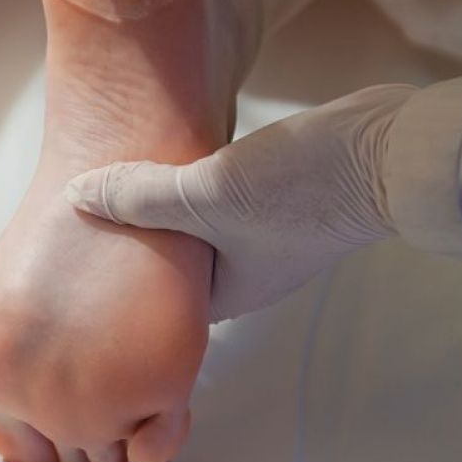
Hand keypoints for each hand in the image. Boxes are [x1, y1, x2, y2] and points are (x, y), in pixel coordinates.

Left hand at [66, 76, 461, 322]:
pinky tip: (177, 162)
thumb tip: (77, 196)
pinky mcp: (288, 201)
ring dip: (169, 215)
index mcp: (230, 293)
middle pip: (180, 270)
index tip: (82, 271)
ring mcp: (273, 239)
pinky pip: (227, 205)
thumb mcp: (203, 193)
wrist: (384, 152)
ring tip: (120, 187)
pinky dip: (197, 193)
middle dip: (141, 250)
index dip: (123, 294)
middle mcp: (252, 273)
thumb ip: (139, 196)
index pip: (163, 309)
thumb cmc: (296, 190)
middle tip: (89, 224)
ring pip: (203, 234)